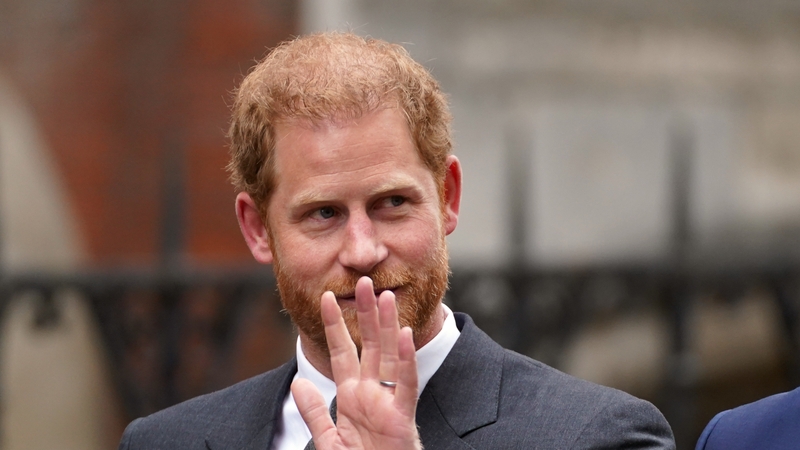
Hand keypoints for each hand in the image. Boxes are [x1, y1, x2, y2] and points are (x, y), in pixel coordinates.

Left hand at [292, 276, 421, 449]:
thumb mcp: (328, 442)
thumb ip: (314, 414)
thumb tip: (298, 385)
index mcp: (351, 397)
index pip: (342, 353)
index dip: (334, 326)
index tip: (326, 297)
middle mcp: (370, 394)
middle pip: (368, 345)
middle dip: (366, 314)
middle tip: (364, 282)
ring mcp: (388, 403)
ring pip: (388, 356)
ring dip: (387, 326)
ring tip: (386, 297)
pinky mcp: (402, 417)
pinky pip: (405, 384)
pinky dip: (404, 360)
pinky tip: (403, 335)